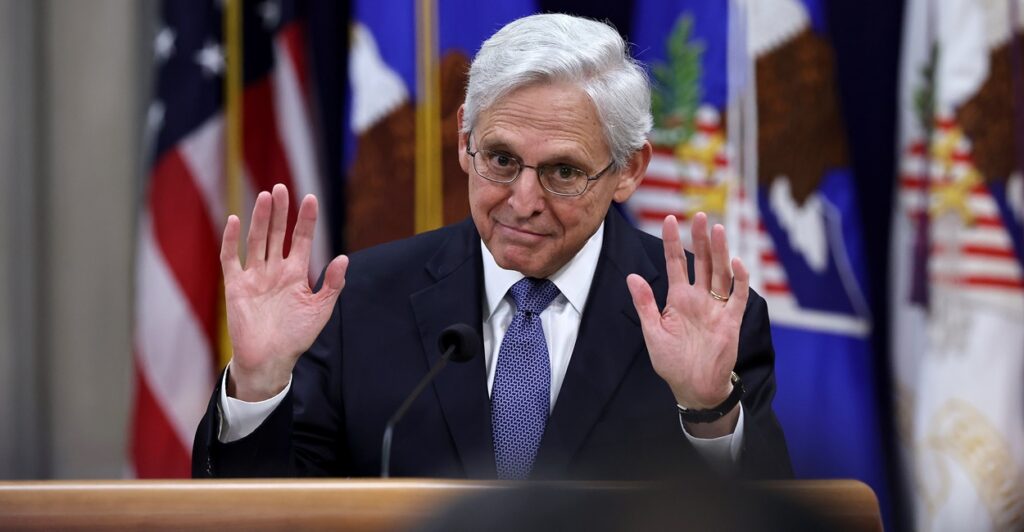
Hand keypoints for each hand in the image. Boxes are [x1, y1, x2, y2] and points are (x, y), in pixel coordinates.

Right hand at [221, 184, 348, 401]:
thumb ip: (331, 284)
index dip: (305, 220)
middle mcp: (275, 270)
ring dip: (261, 219)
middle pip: (277, 234)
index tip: (311, 198)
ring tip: (266, 196)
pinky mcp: (235, 286)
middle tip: (282, 188)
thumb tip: (344, 258)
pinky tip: (234, 220)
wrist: (270, 360)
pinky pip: (231, 259)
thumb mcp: (320, 310)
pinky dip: (230, 240)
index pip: (300, 239)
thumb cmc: (296, 337)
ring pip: (257, 240)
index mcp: (296, 274)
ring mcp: (254, 276)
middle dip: (281, 212)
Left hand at [626, 213, 747, 433]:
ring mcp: (716, 307)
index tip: (669, 219)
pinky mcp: (731, 321)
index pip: (676, 263)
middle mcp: (698, 298)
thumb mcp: (653, 332)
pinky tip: (735, 262)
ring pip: (720, 273)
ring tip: (718, 229)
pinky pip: (738, 296)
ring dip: (720, 252)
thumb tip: (632, 276)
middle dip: (701, 239)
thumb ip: (645, 303)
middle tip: (701, 215)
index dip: (673, 242)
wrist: (694, 387)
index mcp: (678, 299)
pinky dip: (739, 280)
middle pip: (702, 261)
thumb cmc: (672, 362)